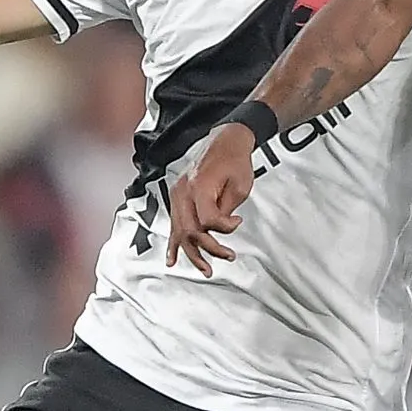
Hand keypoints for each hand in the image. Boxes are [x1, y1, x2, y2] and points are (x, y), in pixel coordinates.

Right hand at [165, 123, 257, 275]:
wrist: (225, 142)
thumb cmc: (234, 161)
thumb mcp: (239, 186)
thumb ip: (226, 210)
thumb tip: (222, 227)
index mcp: (199, 186)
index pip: (207, 220)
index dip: (224, 227)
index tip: (238, 222)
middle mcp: (184, 192)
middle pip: (190, 230)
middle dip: (208, 248)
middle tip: (227, 256)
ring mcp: (178, 194)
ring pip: (180, 231)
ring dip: (192, 253)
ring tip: (205, 269)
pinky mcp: (178, 197)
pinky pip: (173, 225)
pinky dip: (173, 244)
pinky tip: (172, 259)